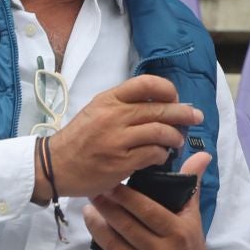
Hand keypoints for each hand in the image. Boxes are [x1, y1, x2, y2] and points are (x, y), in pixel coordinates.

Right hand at [40, 74, 201, 200]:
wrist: (54, 166)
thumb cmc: (79, 139)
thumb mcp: (97, 111)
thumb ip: (123, 105)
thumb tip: (158, 103)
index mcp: (109, 99)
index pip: (145, 84)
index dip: (167, 89)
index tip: (175, 97)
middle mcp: (114, 116)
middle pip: (159, 109)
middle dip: (183, 113)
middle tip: (195, 117)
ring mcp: (117, 140)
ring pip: (160, 132)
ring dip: (175, 137)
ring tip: (178, 142)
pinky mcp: (120, 163)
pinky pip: (153, 154)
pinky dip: (162, 155)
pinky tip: (162, 157)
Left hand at [84, 151, 215, 249]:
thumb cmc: (190, 248)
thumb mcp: (193, 218)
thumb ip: (191, 186)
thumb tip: (201, 154)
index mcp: (177, 233)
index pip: (146, 210)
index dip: (125, 196)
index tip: (111, 183)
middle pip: (125, 225)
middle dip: (106, 206)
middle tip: (93, 192)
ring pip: (112, 243)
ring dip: (96, 225)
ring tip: (88, 211)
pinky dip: (100, 247)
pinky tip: (96, 235)